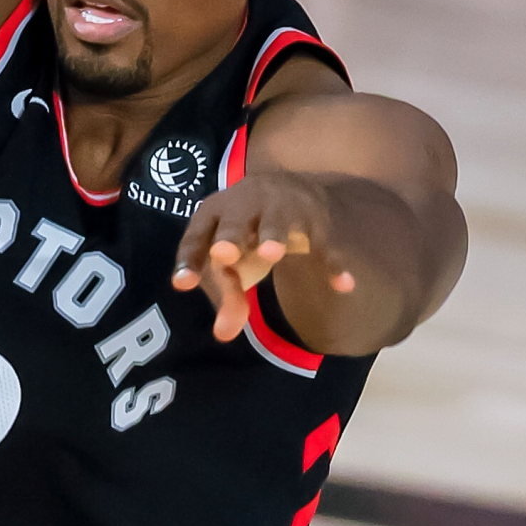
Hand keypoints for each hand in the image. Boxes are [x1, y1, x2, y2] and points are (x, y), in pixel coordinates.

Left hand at [173, 168, 356, 340]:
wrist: (290, 190)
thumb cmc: (245, 233)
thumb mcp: (230, 260)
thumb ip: (227, 295)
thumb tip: (223, 335)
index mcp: (215, 212)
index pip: (197, 236)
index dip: (189, 259)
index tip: (182, 284)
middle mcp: (246, 204)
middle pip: (235, 221)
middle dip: (231, 235)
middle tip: (224, 253)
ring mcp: (282, 210)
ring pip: (278, 223)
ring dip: (274, 236)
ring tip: (271, 253)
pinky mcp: (316, 222)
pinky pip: (324, 245)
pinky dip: (332, 263)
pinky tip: (342, 285)